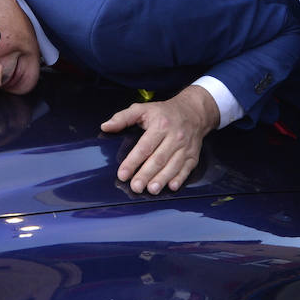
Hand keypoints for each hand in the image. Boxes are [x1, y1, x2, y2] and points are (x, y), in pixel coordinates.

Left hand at [101, 86, 218, 194]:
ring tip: (151, 190)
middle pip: (158, 159)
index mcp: (160, 125)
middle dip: (146, 175)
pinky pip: (187, 169)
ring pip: (173, 166)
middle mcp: (174, 137)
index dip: (132, 162)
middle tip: (135, 187)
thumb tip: (105, 126)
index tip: (122, 174)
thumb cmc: (164, 112)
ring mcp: (185, 147)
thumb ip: (122, 118)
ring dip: (162, 179)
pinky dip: (180, 178)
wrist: (193, 112)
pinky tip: (171, 187)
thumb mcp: (143, 109)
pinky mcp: (193, 156)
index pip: (144, 147)